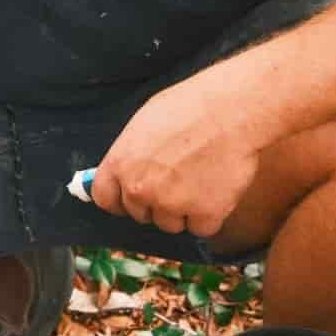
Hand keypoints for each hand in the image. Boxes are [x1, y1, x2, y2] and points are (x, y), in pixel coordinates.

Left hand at [87, 80, 260, 237]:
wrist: (230, 110)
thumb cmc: (189, 107)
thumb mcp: (143, 124)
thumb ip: (130, 155)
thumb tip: (125, 172)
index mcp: (120, 164)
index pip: (105, 199)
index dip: (120, 200)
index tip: (131, 199)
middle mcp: (140, 188)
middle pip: (140, 214)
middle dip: (156, 203)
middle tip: (178, 180)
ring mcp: (171, 204)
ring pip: (171, 224)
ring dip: (184, 211)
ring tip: (201, 180)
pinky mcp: (204, 214)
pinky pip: (202, 228)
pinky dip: (211, 215)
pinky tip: (218, 190)